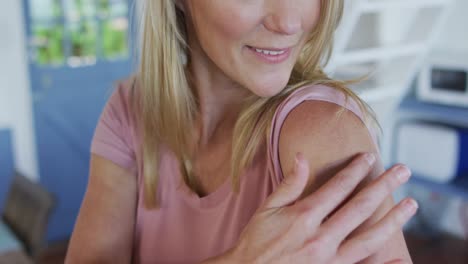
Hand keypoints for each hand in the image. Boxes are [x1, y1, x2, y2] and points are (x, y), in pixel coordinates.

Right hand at [227, 153, 415, 263]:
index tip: (369, 157)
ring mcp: (329, 259)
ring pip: (369, 238)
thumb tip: (302, 156)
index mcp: (303, 217)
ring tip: (411, 204)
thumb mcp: (266, 209)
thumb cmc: (255, 242)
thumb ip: (289, 184)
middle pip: (360, 207)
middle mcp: (321, 237)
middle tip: (403, 170)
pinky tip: (402, 257)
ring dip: (392, 220)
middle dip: (383, 186)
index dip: (355, 170)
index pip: (337, 187)